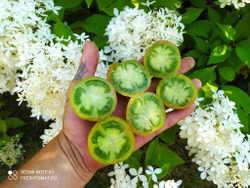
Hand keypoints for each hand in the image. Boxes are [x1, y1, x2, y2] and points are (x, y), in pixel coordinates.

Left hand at [62, 41, 200, 175]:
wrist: (78, 148)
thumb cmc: (76, 118)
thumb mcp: (79, 89)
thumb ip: (87, 68)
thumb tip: (90, 43)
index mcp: (121, 89)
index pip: (140, 72)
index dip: (153, 61)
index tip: (167, 50)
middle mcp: (133, 100)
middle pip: (157, 84)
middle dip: (173, 73)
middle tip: (189, 62)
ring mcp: (140, 116)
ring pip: (164, 102)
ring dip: (180, 92)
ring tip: (197, 82)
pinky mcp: (145, 132)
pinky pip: (164, 122)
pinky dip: (177, 115)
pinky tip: (191, 106)